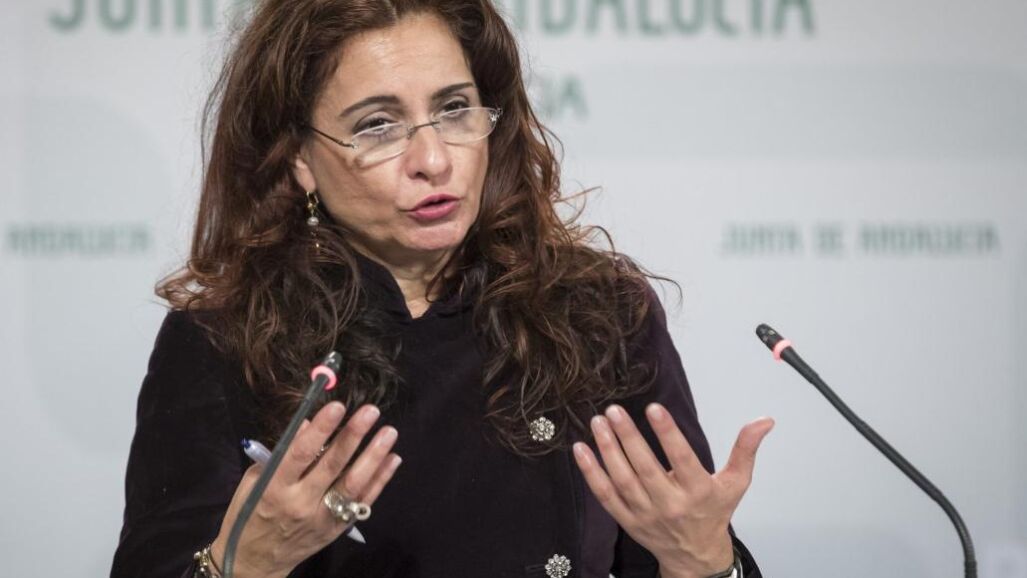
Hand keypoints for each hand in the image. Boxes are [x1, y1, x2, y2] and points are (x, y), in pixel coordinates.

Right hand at [210, 402, 401, 577]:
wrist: (254, 560)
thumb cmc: (249, 512)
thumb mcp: (256, 480)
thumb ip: (283, 454)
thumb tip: (308, 424)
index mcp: (274, 488)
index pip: (300, 453)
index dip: (321, 430)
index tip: (338, 406)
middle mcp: (300, 503)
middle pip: (331, 466)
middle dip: (352, 436)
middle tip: (371, 411)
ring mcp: (321, 518)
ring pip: (352, 485)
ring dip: (373, 457)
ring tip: (389, 433)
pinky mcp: (336, 529)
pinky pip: (362, 502)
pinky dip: (380, 480)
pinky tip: (393, 459)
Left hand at [572, 403, 772, 577]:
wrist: (695, 556)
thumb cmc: (713, 513)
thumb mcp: (736, 483)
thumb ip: (745, 450)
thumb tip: (764, 421)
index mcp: (698, 492)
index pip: (682, 460)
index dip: (668, 434)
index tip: (654, 408)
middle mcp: (670, 505)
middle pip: (645, 469)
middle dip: (628, 438)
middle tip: (614, 411)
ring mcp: (646, 514)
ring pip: (623, 481)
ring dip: (608, 450)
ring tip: (598, 422)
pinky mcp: (627, 520)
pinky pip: (605, 496)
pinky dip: (591, 473)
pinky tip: (581, 449)